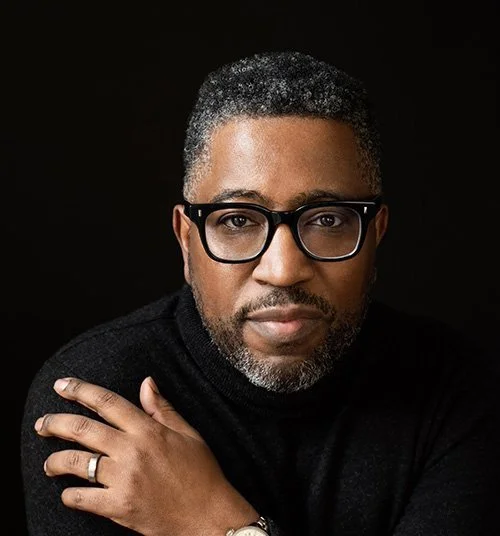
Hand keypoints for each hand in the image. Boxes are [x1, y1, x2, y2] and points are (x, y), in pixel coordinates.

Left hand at [35, 377, 258, 535]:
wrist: (209, 515)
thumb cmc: (200, 472)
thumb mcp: (187, 433)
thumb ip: (162, 408)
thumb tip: (146, 383)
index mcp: (148, 430)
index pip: (107, 402)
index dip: (81, 390)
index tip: (63, 385)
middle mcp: (132, 450)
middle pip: (83, 429)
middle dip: (55, 423)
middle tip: (42, 423)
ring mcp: (124, 479)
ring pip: (76, 463)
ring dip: (55, 461)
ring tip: (48, 463)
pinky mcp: (120, 507)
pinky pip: (83, 498)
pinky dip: (70, 495)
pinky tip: (68, 493)